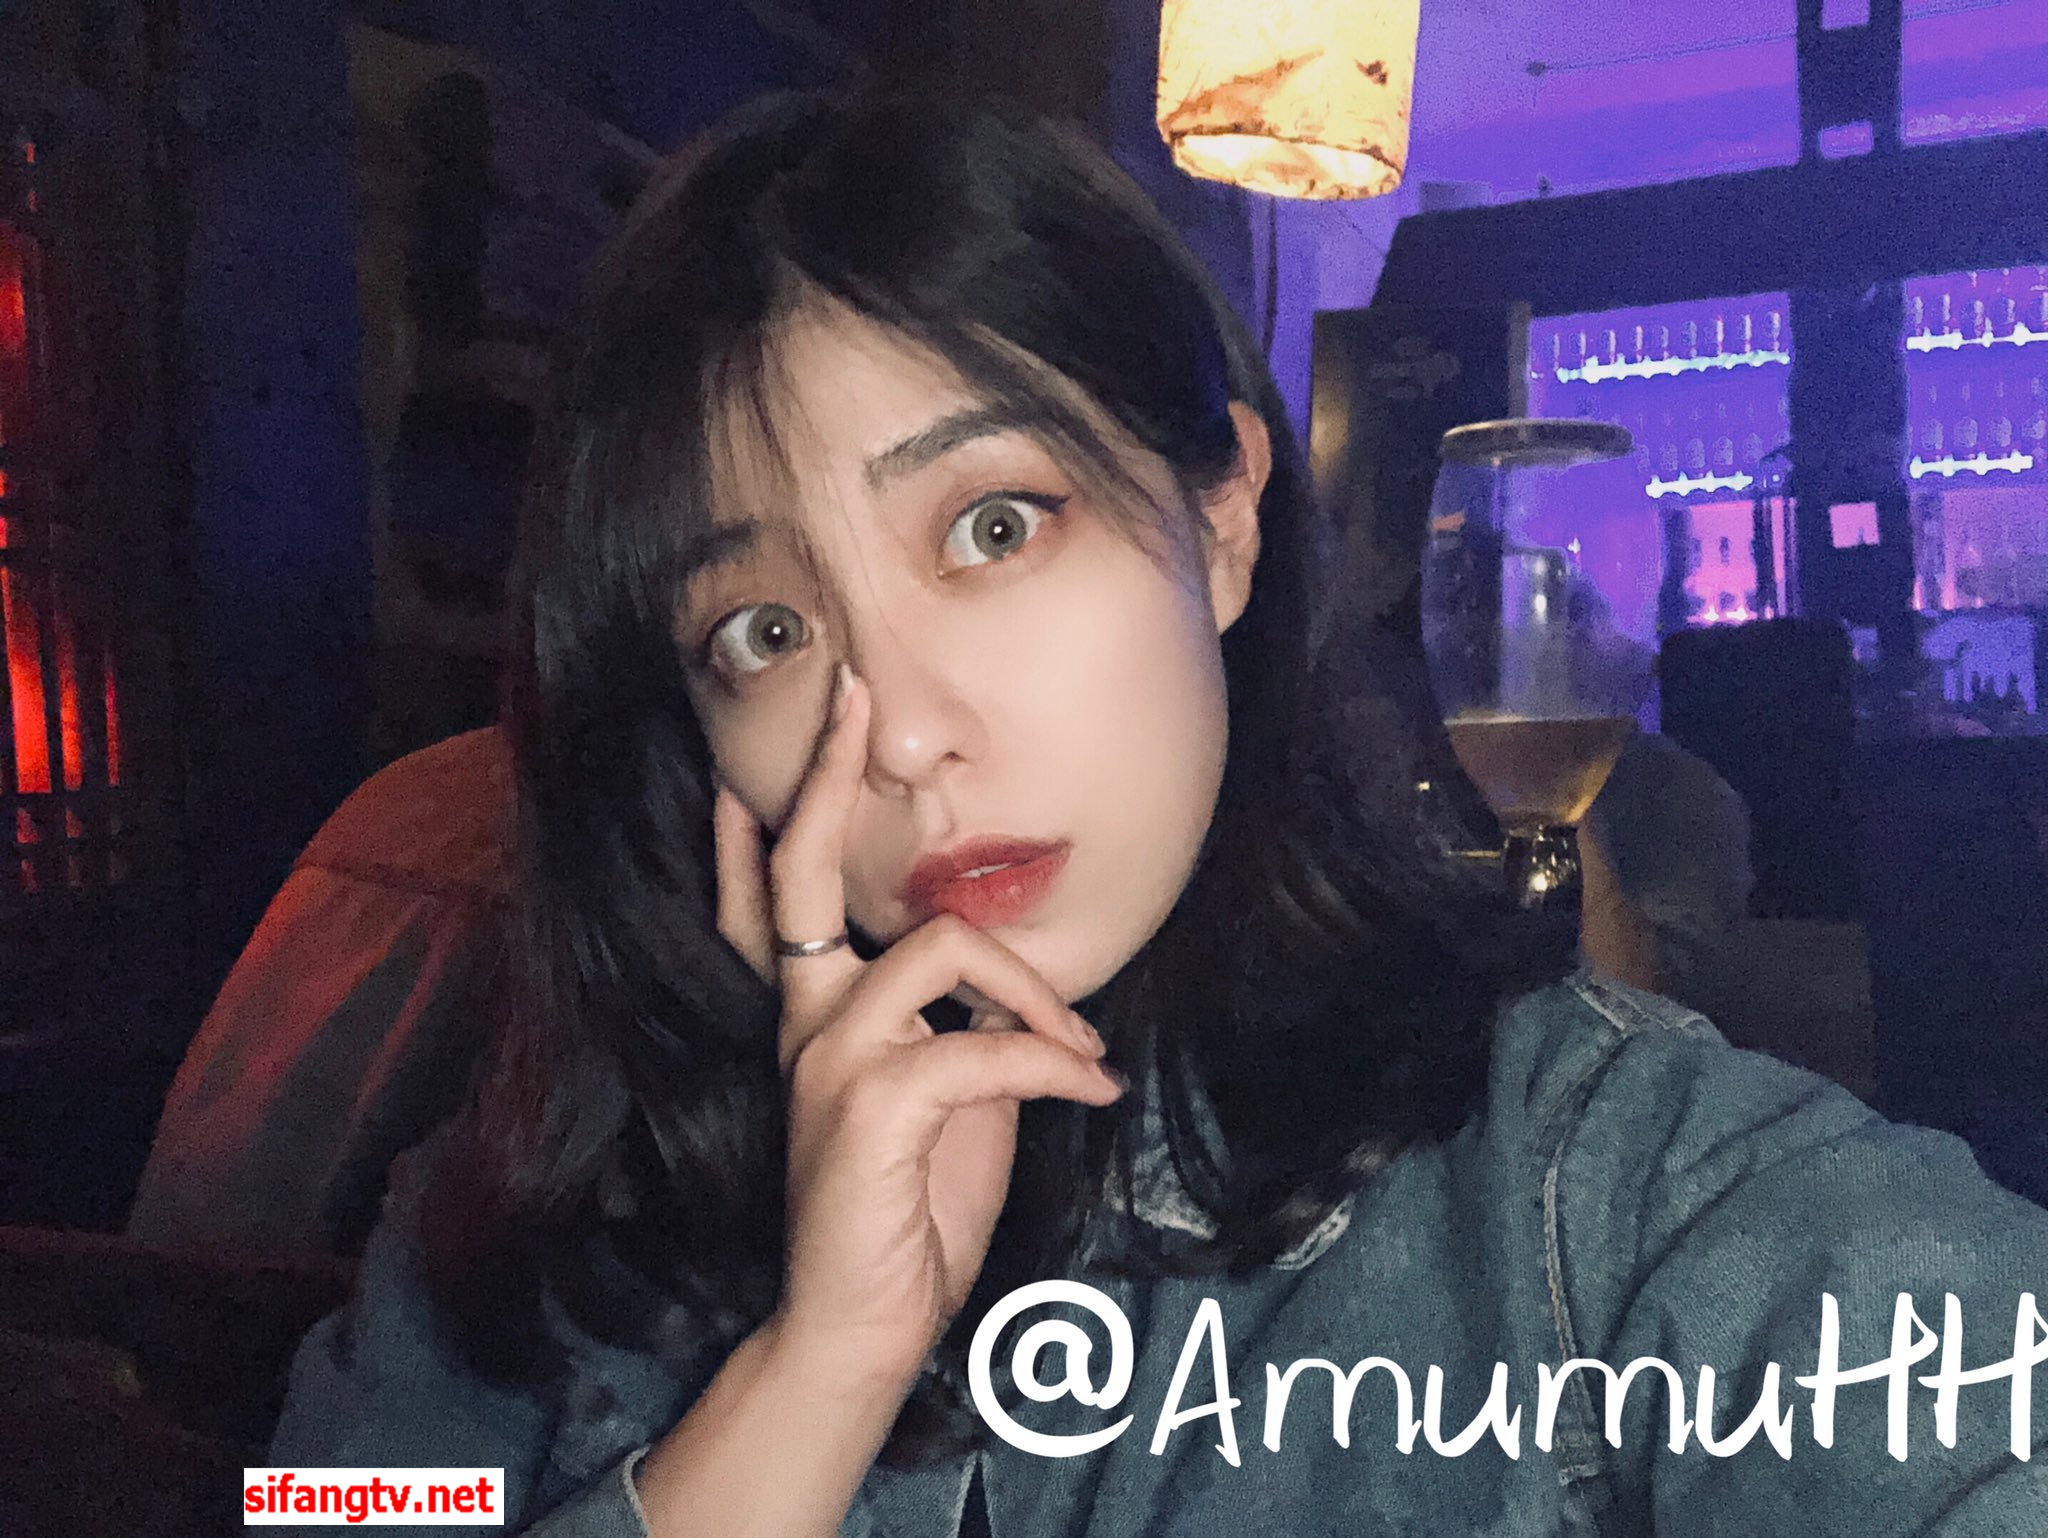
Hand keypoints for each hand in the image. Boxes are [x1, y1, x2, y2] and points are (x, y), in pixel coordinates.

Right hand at [711, 664, 1123, 1388]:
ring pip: (939, 947)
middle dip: (827, 773)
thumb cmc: (906, 1209)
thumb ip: (958, 1026)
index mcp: (815, 1014)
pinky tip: (1092, 1092)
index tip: (801, 718)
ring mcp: (829, 1060)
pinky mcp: (868, 1108)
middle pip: (799, 870)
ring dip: (1037, 990)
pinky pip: (984, 1049)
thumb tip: (1015, 984)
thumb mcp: (942, 1098)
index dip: (774, 809)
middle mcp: (805, 1021)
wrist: (863, 1326)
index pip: (772, 894)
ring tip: (1084, 1050)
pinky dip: (1054, 1065)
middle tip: (862, 695)